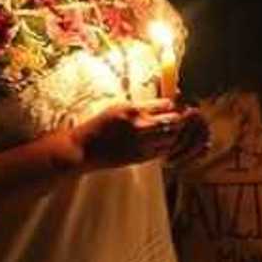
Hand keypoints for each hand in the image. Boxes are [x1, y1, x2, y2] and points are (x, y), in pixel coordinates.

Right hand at [65, 100, 205, 170]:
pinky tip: (161, 143)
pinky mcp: (140, 157)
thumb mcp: (118, 108)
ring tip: (169, 132)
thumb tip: (163, 104)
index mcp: (133, 110)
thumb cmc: (99, 126)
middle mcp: (139, 126)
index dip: (172, 105)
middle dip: (178, 119)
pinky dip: (166, 147)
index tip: (171, 107)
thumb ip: (140, 106)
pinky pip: (162, 151)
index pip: (166, 105)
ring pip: (171, 138)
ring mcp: (141, 143)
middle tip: (176, 119)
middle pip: (173, 121)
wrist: (84, 149)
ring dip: (174, 134)